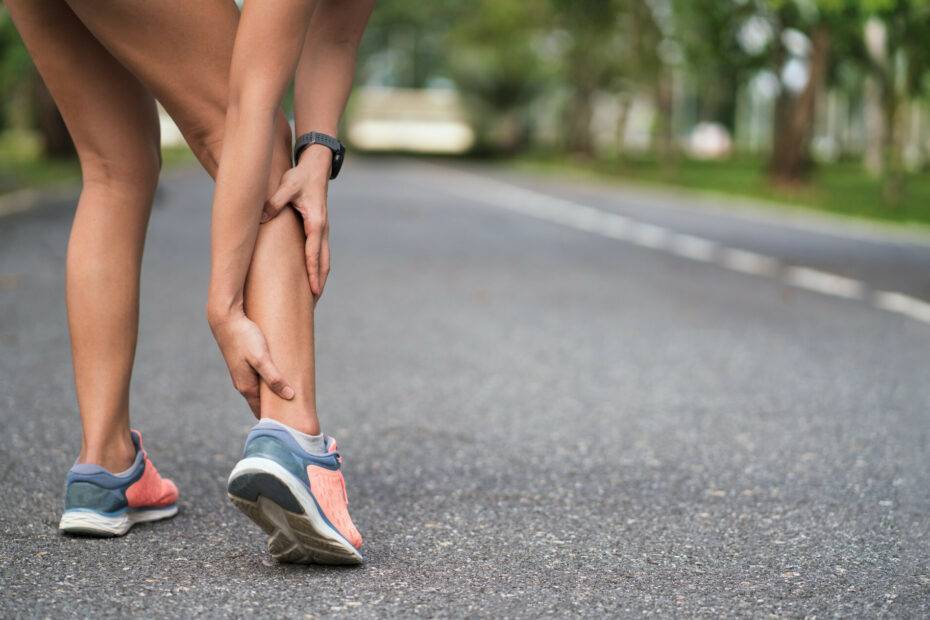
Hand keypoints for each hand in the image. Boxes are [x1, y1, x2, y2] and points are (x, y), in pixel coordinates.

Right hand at [207, 308, 293, 416]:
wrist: (226, 320)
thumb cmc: (244, 338)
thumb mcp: (261, 358)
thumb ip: (274, 378)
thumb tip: (289, 396)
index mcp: (247, 387)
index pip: (262, 411)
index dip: (275, 418)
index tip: (290, 424)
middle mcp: (244, 384)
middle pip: (262, 403)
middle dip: (277, 408)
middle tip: (296, 412)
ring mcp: (243, 374)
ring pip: (262, 390)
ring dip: (274, 394)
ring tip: (293, 398)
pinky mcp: (245, 364)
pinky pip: (260, 379)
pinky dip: (271, 383)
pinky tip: (282, 379)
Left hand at [263, 145, 331, 296]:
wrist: (316, 167)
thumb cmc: (301, 177)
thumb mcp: (286, 187)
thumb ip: (274, 202)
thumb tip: (260, 218)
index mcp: (316, 223)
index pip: (314, 253)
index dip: (313, 273)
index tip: (313, 291)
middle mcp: (322, 230)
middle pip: (323, 263)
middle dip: (319, 283)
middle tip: (313, 304)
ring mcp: (322, 232)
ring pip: (324, 261)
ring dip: (319, 279)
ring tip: (313, 298)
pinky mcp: (318, 231)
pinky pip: (320, 255)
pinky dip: (317, 269)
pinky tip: (310, 279)